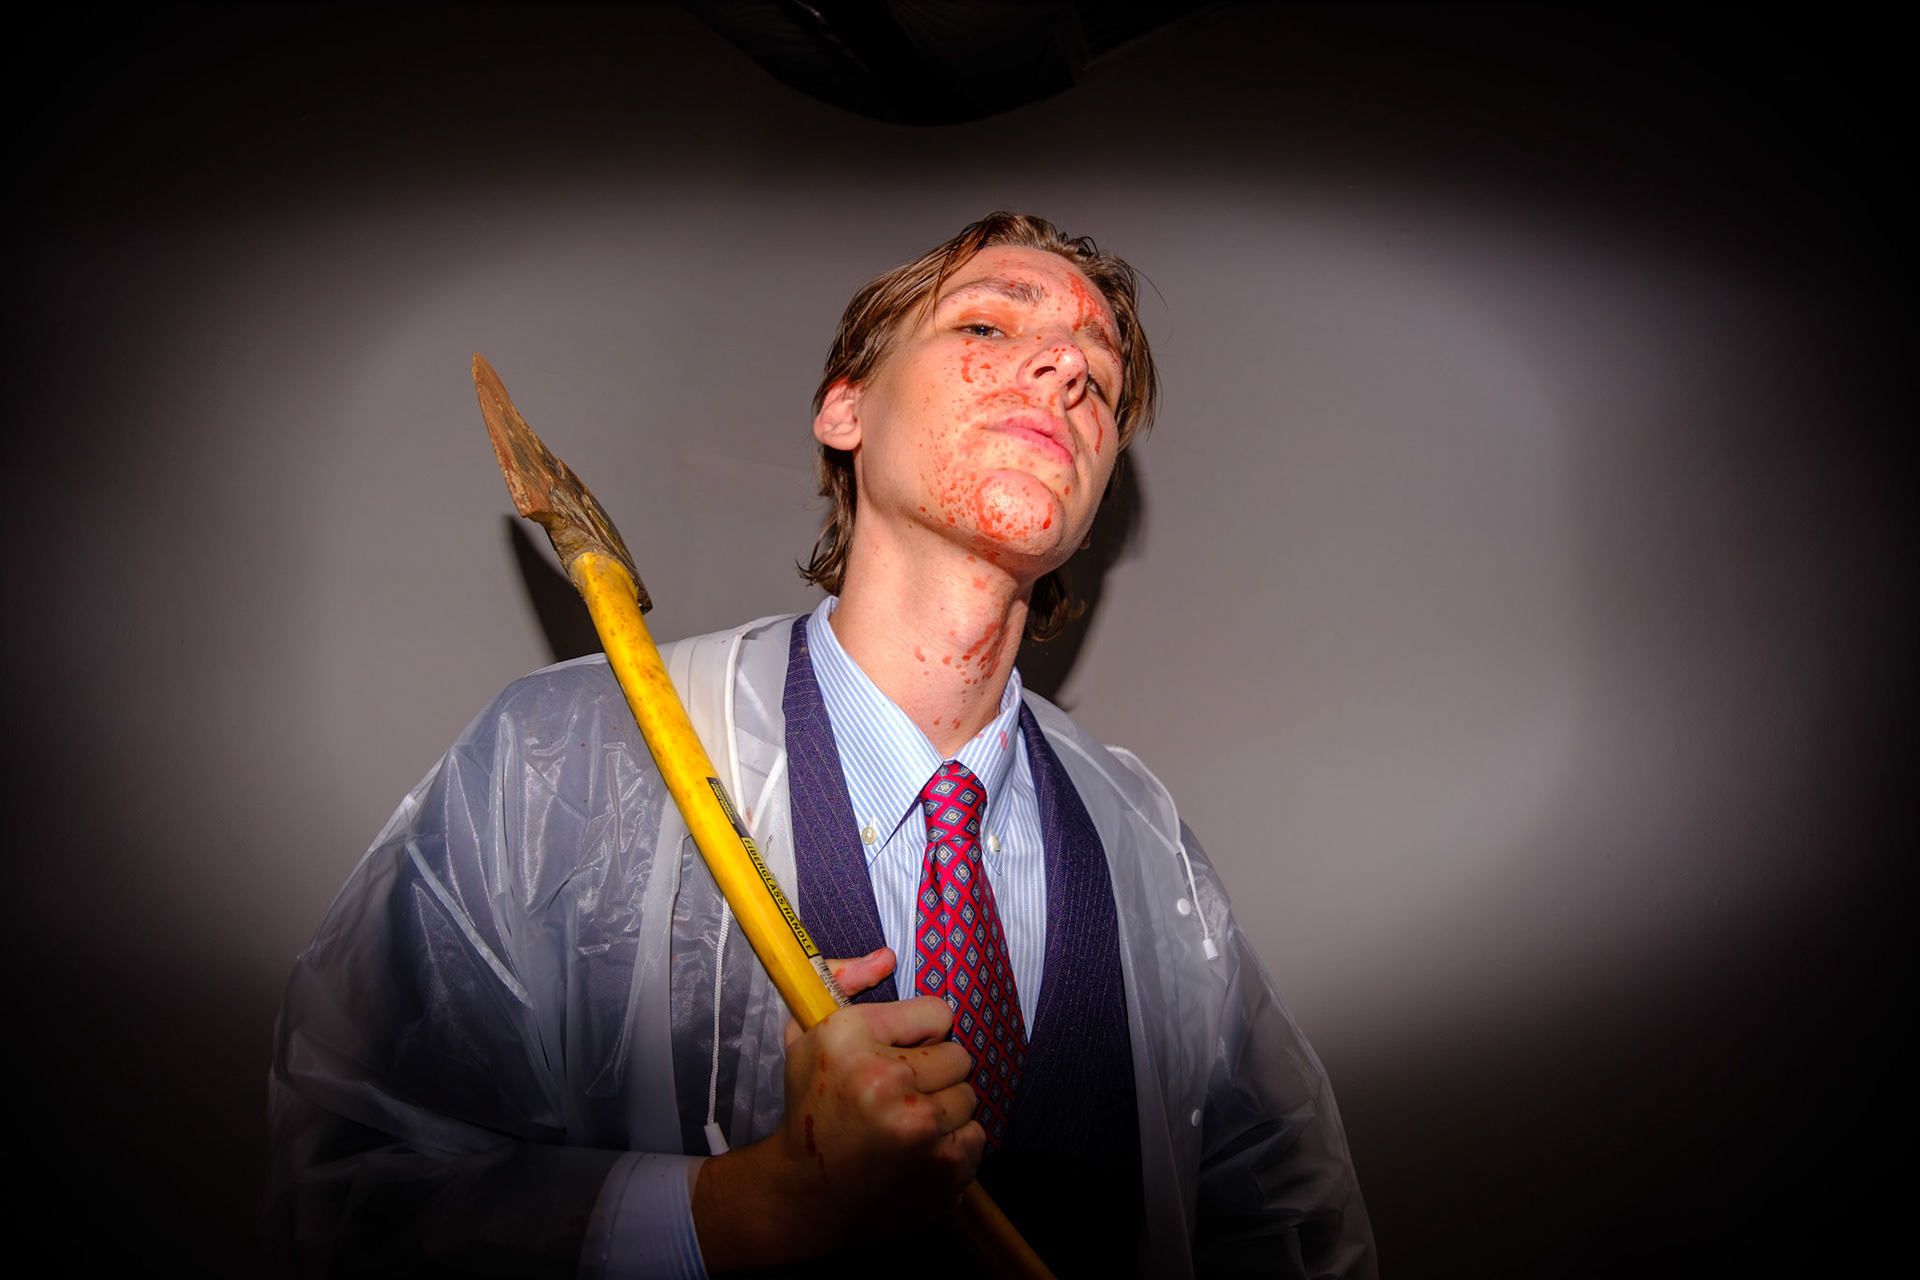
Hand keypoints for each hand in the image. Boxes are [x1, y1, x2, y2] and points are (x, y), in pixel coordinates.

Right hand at [692, 948, 984, 1271]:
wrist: (806, 1194)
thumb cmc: (812, 1107)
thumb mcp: (808, 1035)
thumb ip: (844, 981)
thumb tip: (887, 956)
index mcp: (852, 1039)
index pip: (938, 1012)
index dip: (920, 1031)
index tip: (902, 1049)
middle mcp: (888, 1083)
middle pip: (960, 1056)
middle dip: (935, 1071)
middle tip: (903, 1090)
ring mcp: (920, 1134)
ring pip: (970, 1098)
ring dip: (945, 1109)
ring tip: (907, 1123)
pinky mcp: (943, 1174)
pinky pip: (975, 1139)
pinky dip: (952, 1145)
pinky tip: (917, 1152)